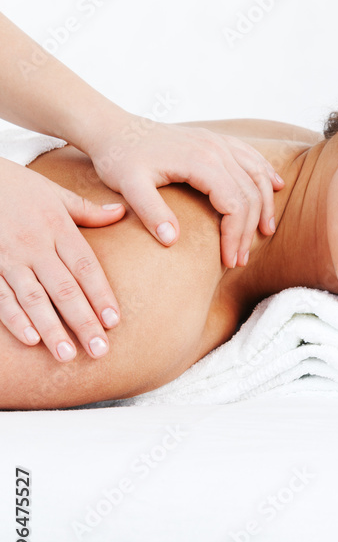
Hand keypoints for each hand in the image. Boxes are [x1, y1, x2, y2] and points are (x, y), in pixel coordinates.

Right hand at [0, 157, 123, 358]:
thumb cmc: (18, 187)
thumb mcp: (55, 193)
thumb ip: (87, 210)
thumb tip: (121, 213)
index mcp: (57, 227)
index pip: (85, 266)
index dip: (100, 294)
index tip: (114, 321)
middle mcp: (35, 245)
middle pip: (64, 288)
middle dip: (82, 321)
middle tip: (99, 350)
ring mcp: (9, 258)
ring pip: (33, 297)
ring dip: (50, 327)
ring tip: (66, 354)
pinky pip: (1, 295)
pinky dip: (14, 318)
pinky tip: (29, 339)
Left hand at [86, 117, 284, 268]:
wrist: (114, 128)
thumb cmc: (120, 158)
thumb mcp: (128, 186)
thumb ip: (150, 211)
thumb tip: (172, 240)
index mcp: (200, 161)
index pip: (234, 204)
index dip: (236, 236)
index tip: (228, 260)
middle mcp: (216, 148)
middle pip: (250, 193)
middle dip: (249, 230)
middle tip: (239, 260)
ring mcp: (218, 142)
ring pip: (257, 175)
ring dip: (265, 205)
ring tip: (264, 232)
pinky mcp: (215, 140)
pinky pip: (251, 156)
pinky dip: (266, 173)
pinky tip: (276, 186)